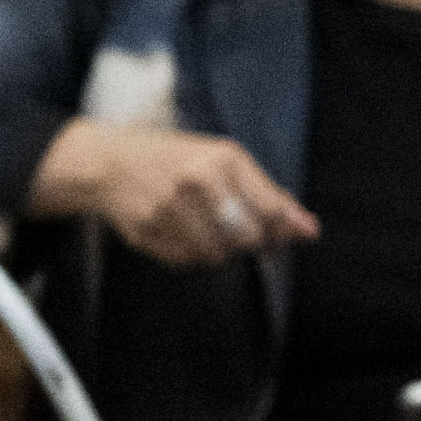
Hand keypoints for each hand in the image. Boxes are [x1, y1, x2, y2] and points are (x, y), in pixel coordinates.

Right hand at [25, 119, 317, 267]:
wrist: (110, 162)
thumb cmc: (180, 160)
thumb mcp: (228, 162)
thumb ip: (271, 196)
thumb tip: (310, 231)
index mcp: (221, 161)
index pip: (271, 213)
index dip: (279, 230)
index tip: (275, 231)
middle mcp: (193, 183)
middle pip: (246, 239)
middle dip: (249, 241)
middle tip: (236, 228)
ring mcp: (166, 209)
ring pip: (216, 255)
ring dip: (219, 249)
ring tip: (205, 226)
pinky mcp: (145, 232)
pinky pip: (187, 260)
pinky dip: (191, 253)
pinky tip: (180, 230)